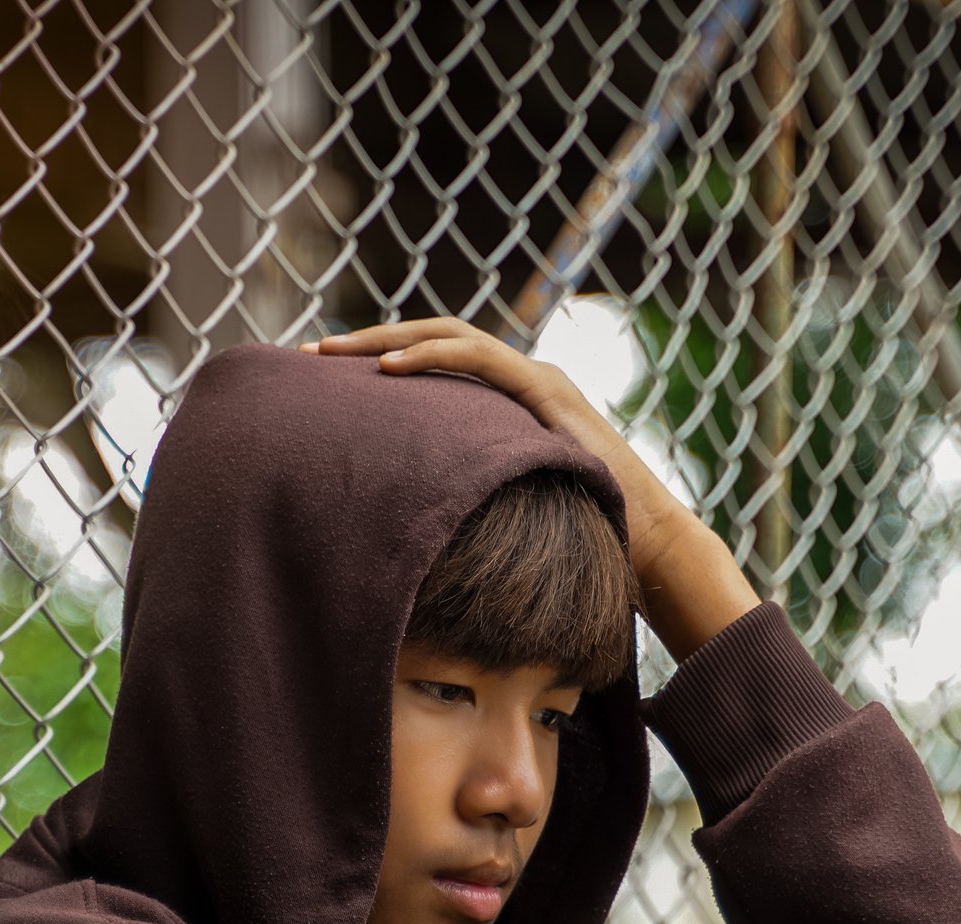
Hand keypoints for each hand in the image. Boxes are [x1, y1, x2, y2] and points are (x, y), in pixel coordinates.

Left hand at [302, 319, 755, 659]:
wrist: (647, 549)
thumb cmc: (579, 541)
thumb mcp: (504, 511)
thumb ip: (467, 499)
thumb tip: (408, 530)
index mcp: (509, 403)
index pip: (437, 364)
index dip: (381, 361)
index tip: (328, 378)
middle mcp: (523, 380)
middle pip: (434, 340)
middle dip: (370, 339)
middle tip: (313, 352)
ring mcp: (538, 381)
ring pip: (452, 336)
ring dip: (388, 338)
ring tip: (334, 351)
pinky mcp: (549, 393)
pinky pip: (480, 361)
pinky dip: (431, 357)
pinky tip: (387, 370)